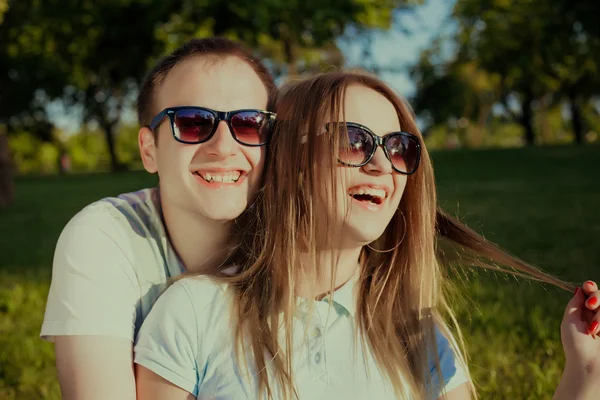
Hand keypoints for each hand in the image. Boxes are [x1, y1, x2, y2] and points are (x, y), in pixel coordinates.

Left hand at [554, 280, 599, 398]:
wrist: (590, 366)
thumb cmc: (576, 346)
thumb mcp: (569, 321)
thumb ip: (574, 304)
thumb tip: (579, 288)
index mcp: (583, 312)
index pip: (590, 292)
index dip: (590, 286)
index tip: (588, 286)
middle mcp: (596, 315)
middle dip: (597, 297)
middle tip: (590, 305)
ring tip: (594, 330)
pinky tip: (597, 332)